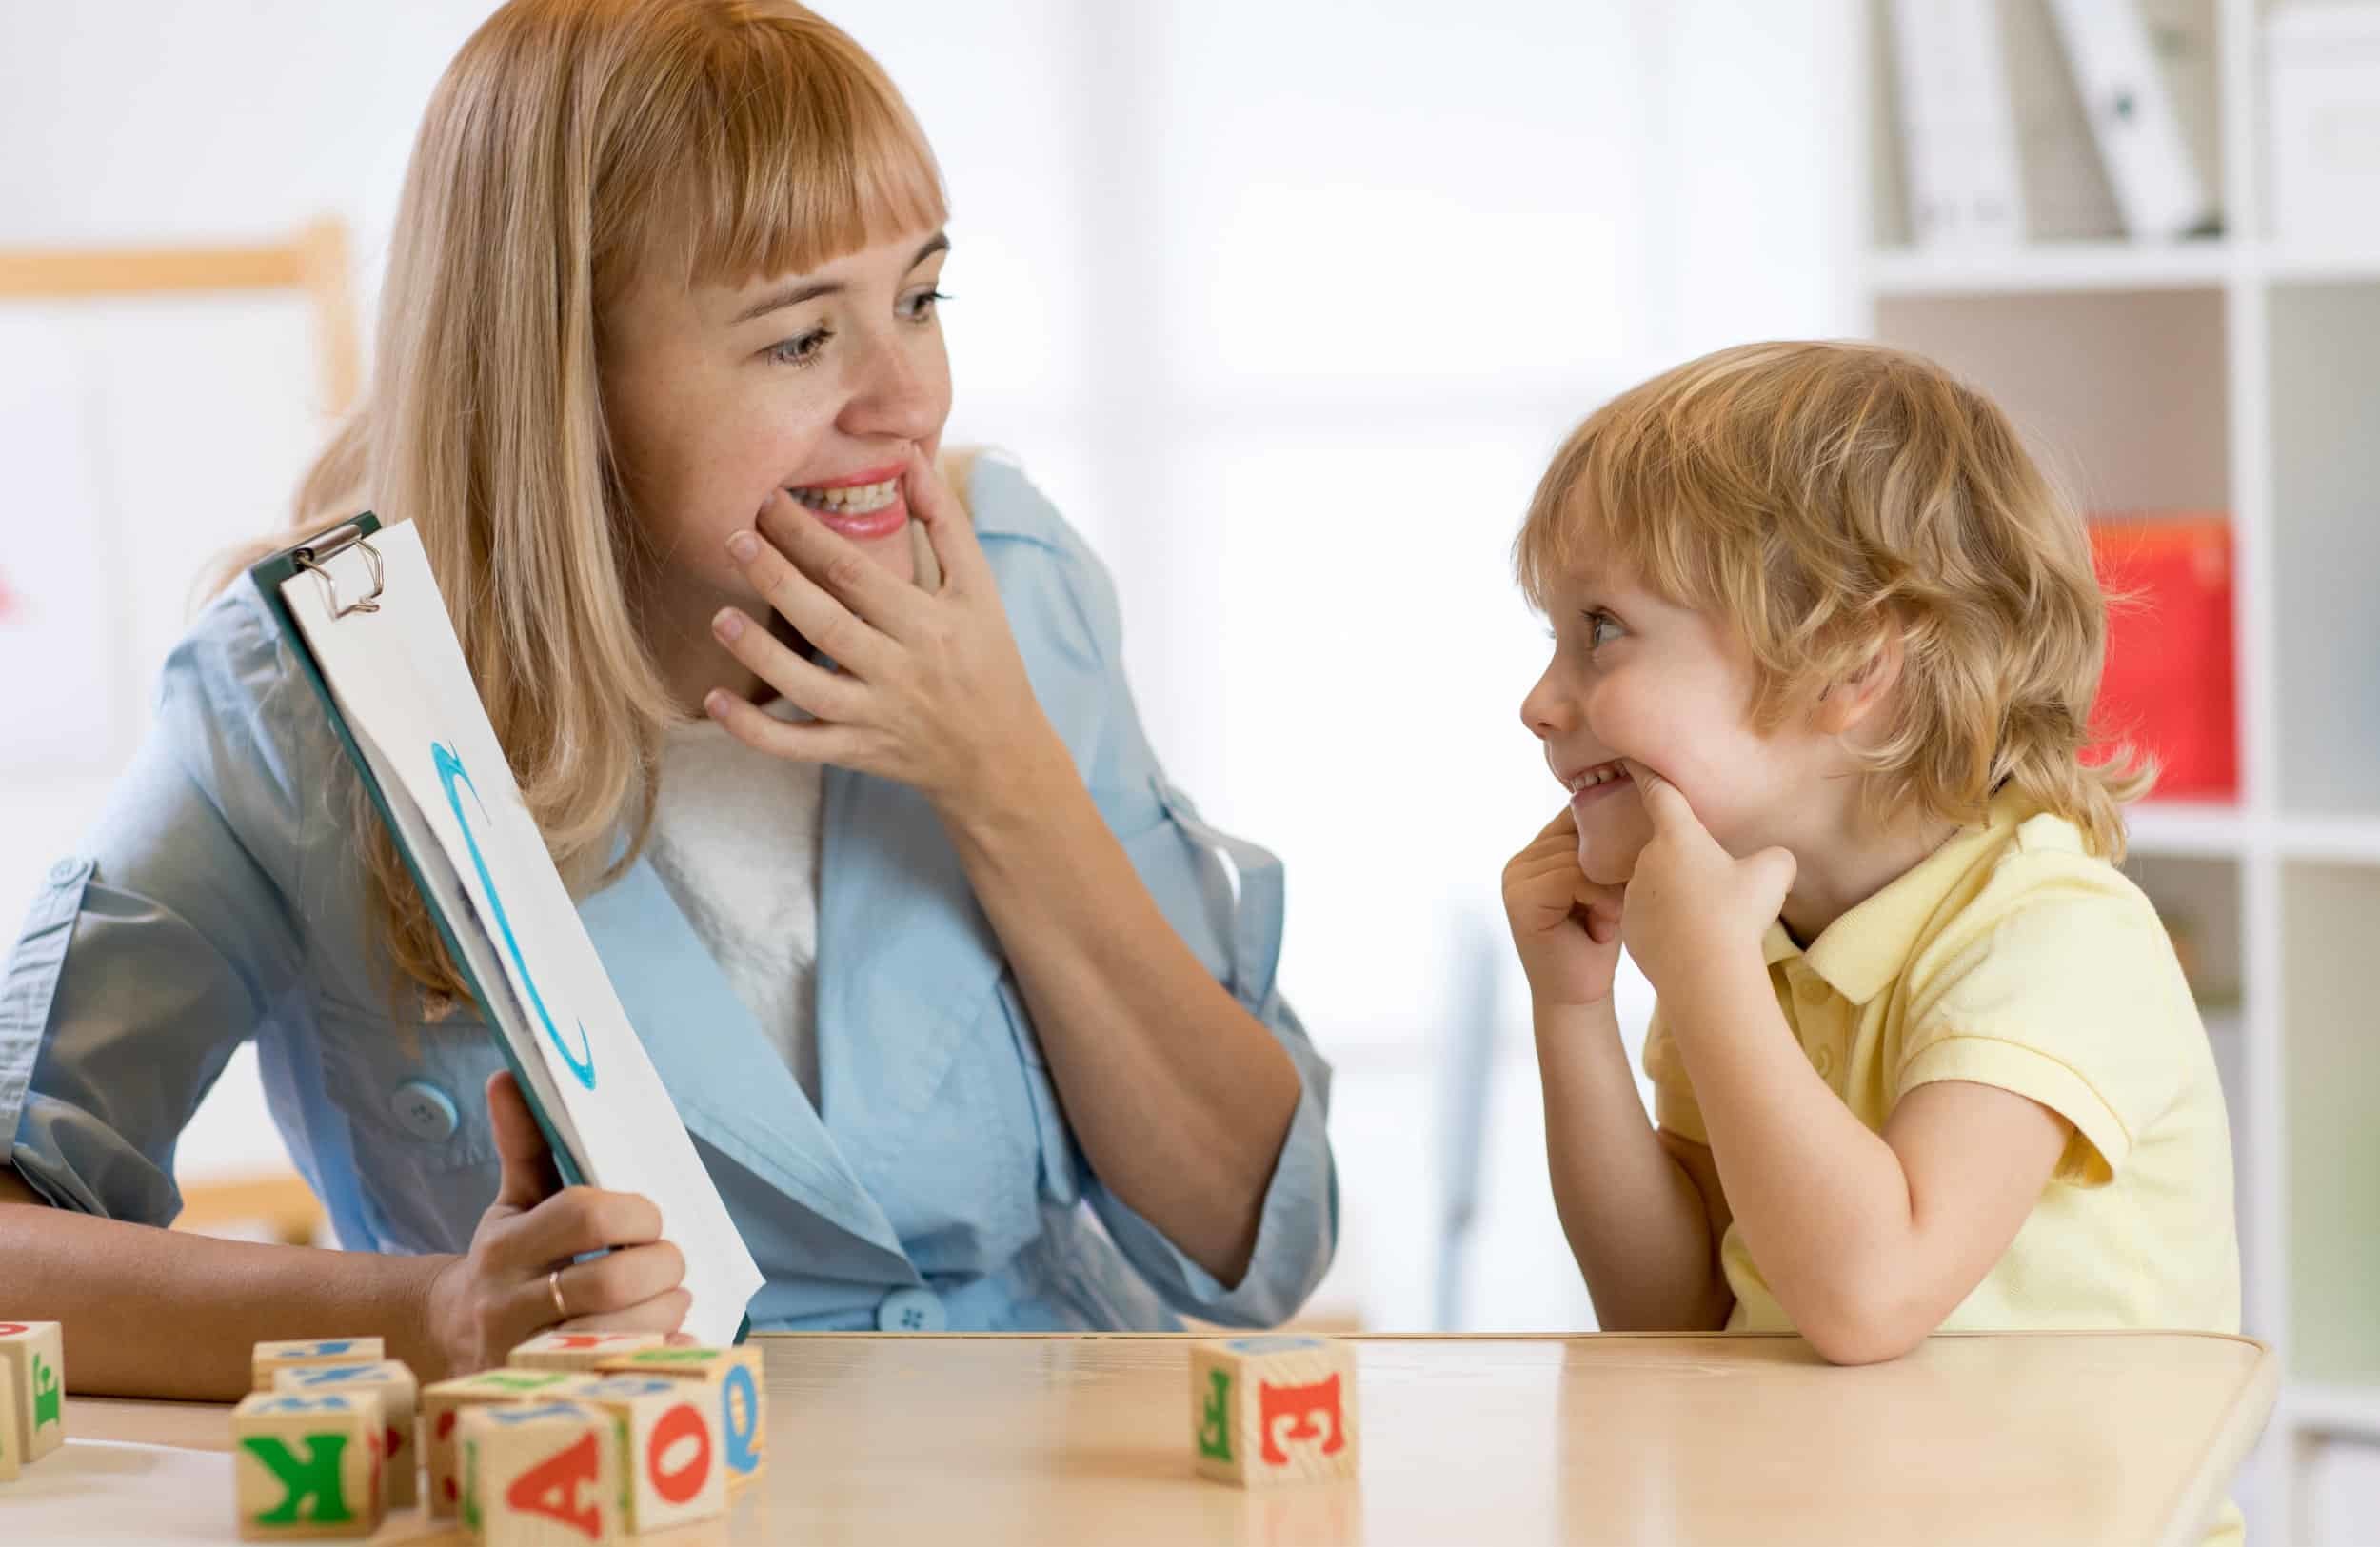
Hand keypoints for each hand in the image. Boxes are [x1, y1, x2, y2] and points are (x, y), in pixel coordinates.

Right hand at [418, 1073, 688, 1377]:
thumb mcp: (510, 1204)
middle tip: (672, 1261)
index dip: (636, 1213)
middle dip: (662, 1266)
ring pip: (623, 1334)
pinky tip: (662, 1339)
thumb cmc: (503, 1262)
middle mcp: (508, 1305)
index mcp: (504, 1247)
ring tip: (670, 1298)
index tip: (652, 1217)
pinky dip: (656, 1356)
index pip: (584, 1214)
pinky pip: (622, 1377)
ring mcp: (525, 1358)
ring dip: (667, 1312)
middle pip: (613, 1280)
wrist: (453, 1339)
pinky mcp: (547, 1396)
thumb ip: (524, 1143)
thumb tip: (511, 1074)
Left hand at [708, 447, 1064, 824]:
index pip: (854, 574)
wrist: (1001, 755)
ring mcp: (875, 716)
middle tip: (733, 540)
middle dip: (776, 580)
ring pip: (806, 688)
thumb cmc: (989, 660)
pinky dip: (755, 730)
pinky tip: (715, 702)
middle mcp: (900, 671)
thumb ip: (944, 522)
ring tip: (719, 618)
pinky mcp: (857, 752)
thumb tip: (911, 459)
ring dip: (759, 654)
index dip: (807, 536)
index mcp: (928, 625)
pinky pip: (798, 745)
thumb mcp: (979, 589)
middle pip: (826, 623)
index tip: (768, 501)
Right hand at [1502, 807, 1627, 1007]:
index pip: (1577, 815)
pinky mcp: (1519, 898)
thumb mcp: (1607, 883)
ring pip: (1580, 856)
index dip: (1611, 829)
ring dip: (1609, 889)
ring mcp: (1515, 878)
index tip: (1636, 856)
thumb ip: (1605, 848)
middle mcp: (1520, 861)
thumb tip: (1637, 800)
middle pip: (1582, 834)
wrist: (1581, 997)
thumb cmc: (1602, 939)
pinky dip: (1599, 899)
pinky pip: (1572, 876)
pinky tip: (1601, 927)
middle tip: (1618, 910)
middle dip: (1613, 868)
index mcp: (1538, 851)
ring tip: (1608, 921)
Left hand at [1621, 771, 1795, 990]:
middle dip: (1688, 862)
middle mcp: (1647, 860)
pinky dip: (1668, 926)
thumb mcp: (1774, 874)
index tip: (1630, 760)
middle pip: (1667, 850)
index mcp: (1677, 837)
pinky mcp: (1629, 929)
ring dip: (1679, 896)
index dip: (1647, 773)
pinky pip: (1651, 919)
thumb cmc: (1738, 914)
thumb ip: (1773, 858)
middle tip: (1719, 887)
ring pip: (1660, 887)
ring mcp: (1633, 896)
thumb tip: (1772, 862)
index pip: (1659, 794)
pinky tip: (1692, 943)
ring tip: (1709, 923)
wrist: (1705, 973)